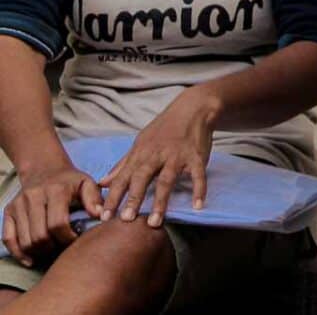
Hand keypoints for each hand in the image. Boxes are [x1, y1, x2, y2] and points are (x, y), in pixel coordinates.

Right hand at [2, 164, 102, 265]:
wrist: (44, 169)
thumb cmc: (70, 181)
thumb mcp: (87, 183)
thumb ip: (94, 199)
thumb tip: (100, 215)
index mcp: (55, 190)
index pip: (57, 224)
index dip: (67, 238)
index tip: (76, 239)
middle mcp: (33, 196)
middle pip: (40, 235)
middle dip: (53, 247)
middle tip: (63, 247)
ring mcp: (18, 204)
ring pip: (25, 240)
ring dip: (39, 251)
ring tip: (52, 248)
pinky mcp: (8, 211)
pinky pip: (8, 238)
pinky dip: (18, 252)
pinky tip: (30, 259)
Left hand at [100, 88, 217, 227]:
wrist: (192, 109)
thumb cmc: (164, 129)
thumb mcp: (140, 143)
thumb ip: (123, 164)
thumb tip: (102, 183)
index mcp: (140, 154)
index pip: (122, 178)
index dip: (113, 198)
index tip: (103, 217)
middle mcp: (156, 155)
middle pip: (142, 178)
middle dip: (133, 199)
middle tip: (126, 220)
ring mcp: (177, 155)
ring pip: (167, 179)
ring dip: (160, 201)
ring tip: (155, 222)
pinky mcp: (196, 156)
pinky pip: (198, 175)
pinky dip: (199, 189)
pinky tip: (197, 205)